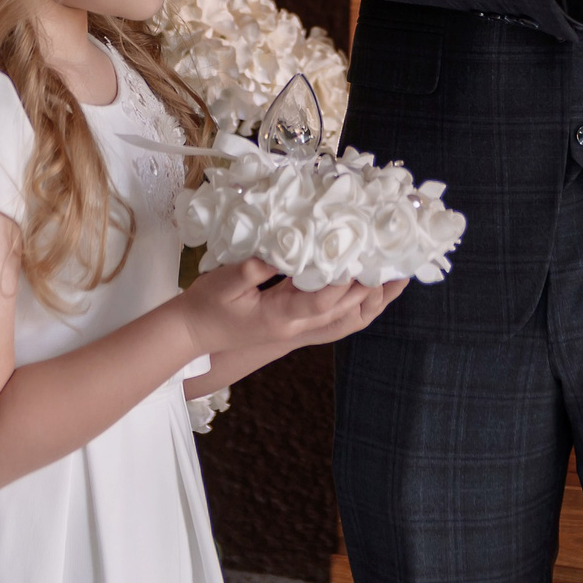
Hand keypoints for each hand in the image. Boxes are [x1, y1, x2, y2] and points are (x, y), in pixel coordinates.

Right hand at [175, 258, 406, 355]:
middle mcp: (293, 325)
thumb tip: (283, 248)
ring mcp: (293, 325)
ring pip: (338, 311)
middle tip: (391, 260)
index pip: (321, 299)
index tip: (363, 253)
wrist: (190, 333)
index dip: (344, 277)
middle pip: (339, 308)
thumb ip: (254, 268)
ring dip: (362, 291)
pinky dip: (344, 292)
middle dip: (366, 286)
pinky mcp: (291, 318)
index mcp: (279, 318)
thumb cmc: (205, 306)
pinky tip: (357, 274)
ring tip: (388, 270)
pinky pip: (325, 308)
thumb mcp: (225, 282)